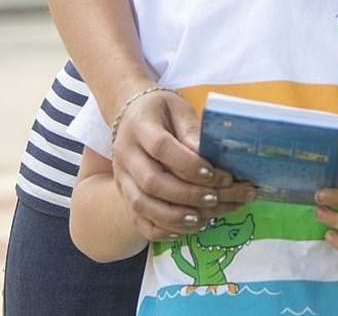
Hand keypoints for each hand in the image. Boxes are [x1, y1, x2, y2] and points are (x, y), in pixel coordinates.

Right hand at [112, 89, 255, 239]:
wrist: (132, 114)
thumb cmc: (161, 110)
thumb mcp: (178, 108)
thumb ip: (192, 131)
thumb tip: (208, 156)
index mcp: (139, 126)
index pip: (161, 148)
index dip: (187, 164)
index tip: (213, 172)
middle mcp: (125, 154)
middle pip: (151, 182)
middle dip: (187, 194)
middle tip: (215, 198)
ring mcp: (121, 177)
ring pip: (142, 205)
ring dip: (175, 216)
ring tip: (203, 219)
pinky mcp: (123, 194)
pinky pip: (137, 219)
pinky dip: (160, 229)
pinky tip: (184, 230)